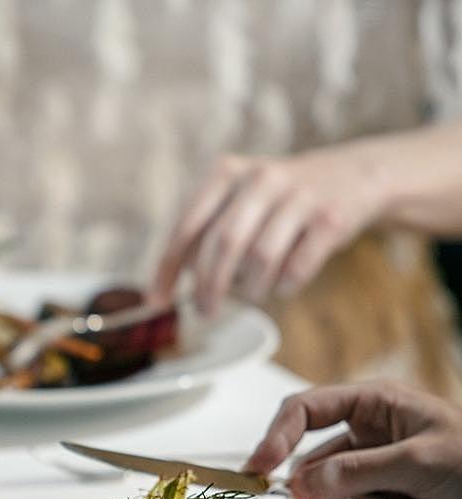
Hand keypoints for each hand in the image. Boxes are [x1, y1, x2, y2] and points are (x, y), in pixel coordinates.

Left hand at [153, 145, 388, 314]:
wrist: (355, 174)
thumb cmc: (279, 200)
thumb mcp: (237, 200)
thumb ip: (204, 232)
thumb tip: (171, 280)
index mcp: (227, 173)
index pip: (186, 227)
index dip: (166, 268)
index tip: (157, 301)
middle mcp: (261, 178)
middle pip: (222, 245)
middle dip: (209, 287)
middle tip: (205, 310)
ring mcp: (299, 196)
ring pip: (260, 259)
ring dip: (251, 288)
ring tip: (253, 292)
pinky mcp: (331, 218)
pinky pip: (296, 268)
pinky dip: (284, 286)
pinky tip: (283, 283)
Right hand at [245, 381, 461, 498]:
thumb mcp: (418, 459)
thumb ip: (357, 471)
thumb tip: (303, 485)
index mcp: (372, 405)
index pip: (304, 410)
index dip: (276, 435)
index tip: (258, 467)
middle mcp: (367, 435)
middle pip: (314, 466)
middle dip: (327, 496)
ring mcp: (376, 471)